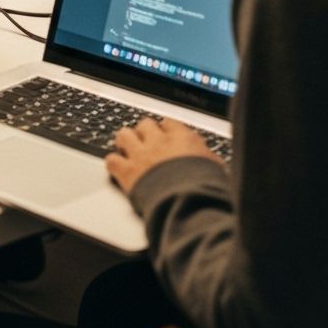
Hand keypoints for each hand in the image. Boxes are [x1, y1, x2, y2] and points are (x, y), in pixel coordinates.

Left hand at [105, 117, 221, 194]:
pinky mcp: (127, 171)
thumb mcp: (216, 169)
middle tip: (145, 143)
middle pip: (144, 124)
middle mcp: (159, 142)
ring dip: (125, 142)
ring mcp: (141, 155)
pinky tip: (117, 168)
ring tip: (127, 150)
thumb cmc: (208, 189)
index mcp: (182, 138)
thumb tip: (212, 161)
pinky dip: (113, 163)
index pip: (168, 123)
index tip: (164, 135)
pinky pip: (112, 159)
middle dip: (144, 133)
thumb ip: (208, 159)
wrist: (191, 204)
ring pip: (124, 135)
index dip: (165, 130)